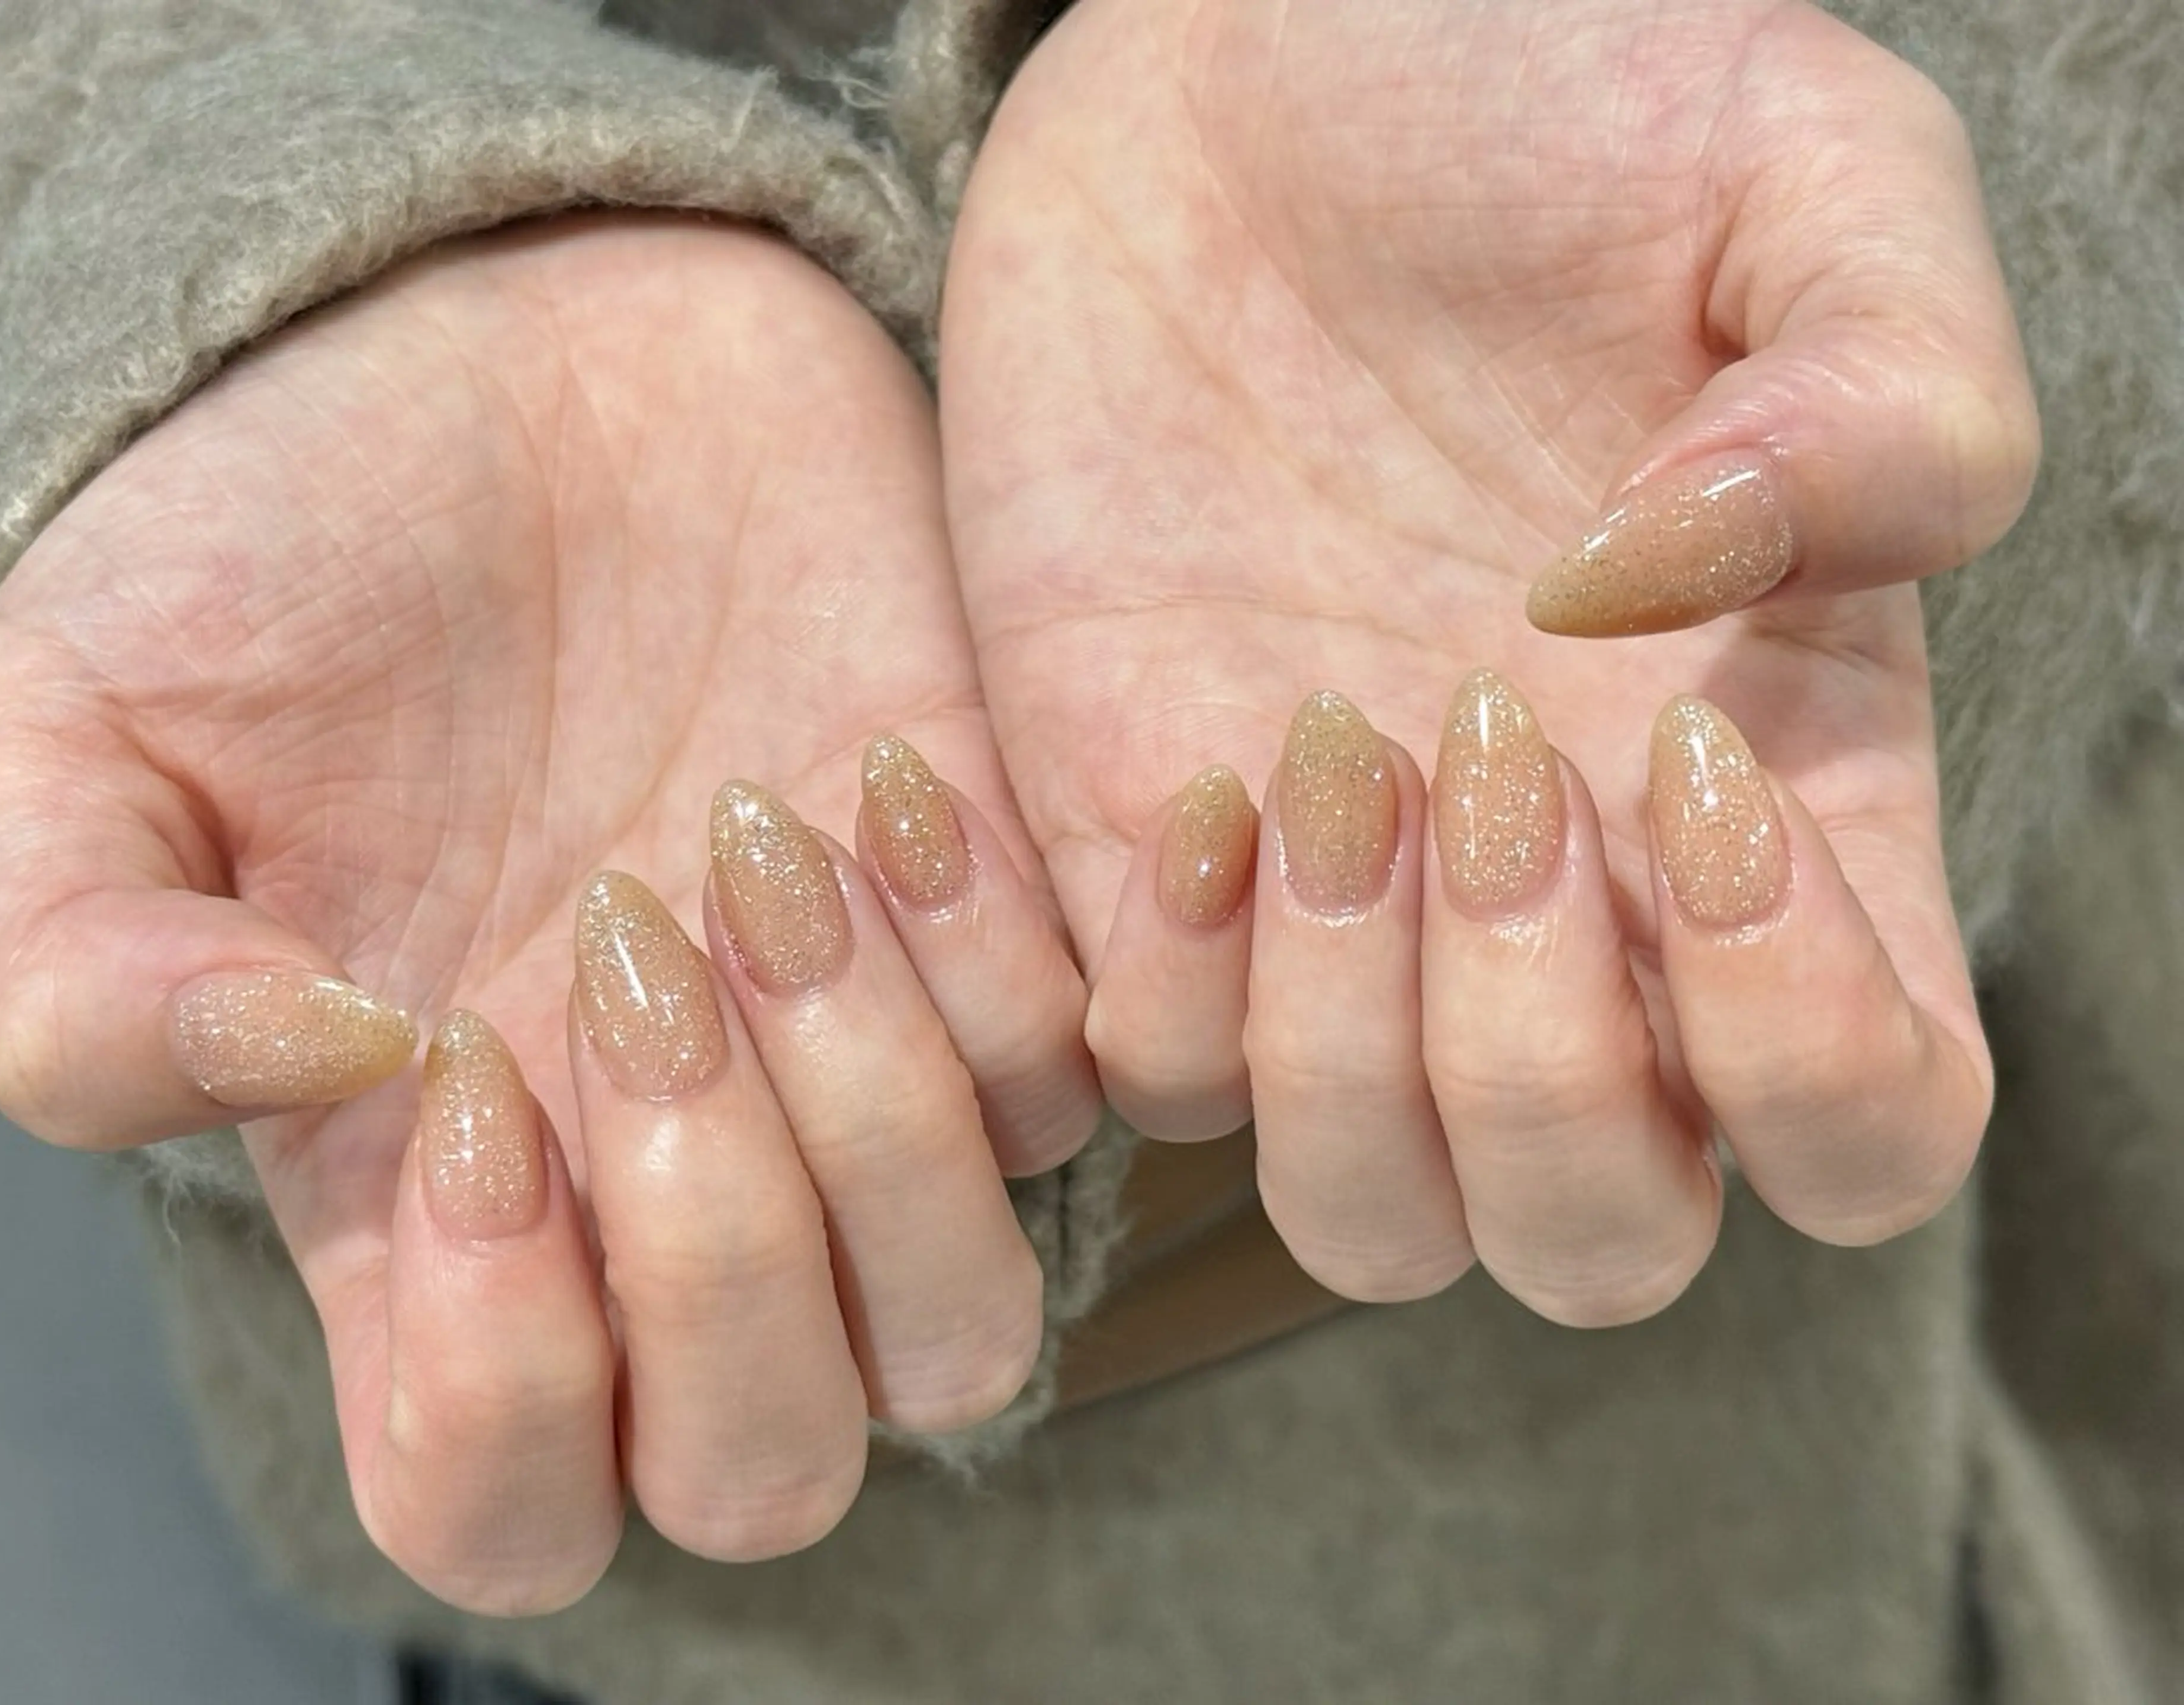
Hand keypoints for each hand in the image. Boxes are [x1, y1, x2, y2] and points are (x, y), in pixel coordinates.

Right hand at [0, 217, 1096, 1609]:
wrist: (509, 347)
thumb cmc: (277, 546)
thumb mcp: (70, 735)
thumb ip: (83, 974)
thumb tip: (311, 1069)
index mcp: (426, 1206)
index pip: (504, 1500)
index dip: (505, 1393)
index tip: (464, 1087)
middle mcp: (653, 1189)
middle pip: (774, 1465)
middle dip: (727, 1270)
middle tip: (630, 963)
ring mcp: (844, 1078)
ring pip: (964, 1326)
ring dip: (881, 1128)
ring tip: (758, 855)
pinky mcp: (996, 932)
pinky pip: (1077, 1078)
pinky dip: (999, 955)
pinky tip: (879, 767)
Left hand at [940, 0, 2036, 1318]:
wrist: (1256, 63)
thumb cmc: (1554, 93)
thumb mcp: (1804, 172)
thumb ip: (1883, 403)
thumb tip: (1673, 613)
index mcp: (1776, 795)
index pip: (1866, 1125)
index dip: (1810, 1056)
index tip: (1696, 778)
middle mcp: (1564, 910)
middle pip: (1590, 1236)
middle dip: (1535, 1078)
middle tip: (1480, 763)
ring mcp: (1337, 913)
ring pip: (1359, 1210)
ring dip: (1337, 1052)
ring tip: (1315, 754)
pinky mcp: (1134, 857)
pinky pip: (1140, 1076)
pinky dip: (1156, 984)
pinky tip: (1184, 769)